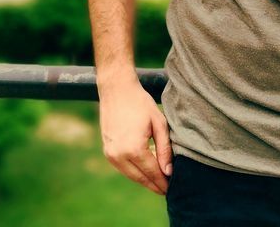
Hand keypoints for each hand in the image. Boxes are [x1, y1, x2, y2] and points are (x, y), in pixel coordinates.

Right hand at [98, 76, 172, 195]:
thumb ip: (164, 149)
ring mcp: (110, 155)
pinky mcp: (107, 152)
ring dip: (145, 180)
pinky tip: (146, 170)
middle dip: (155, 185)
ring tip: (159, 182)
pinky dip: (135, 171)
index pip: (152, 173)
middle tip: (168, 190)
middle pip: (141, 178)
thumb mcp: (159, 123)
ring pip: (131, 175)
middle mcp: (119, 155)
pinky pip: (123, 168)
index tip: (173, 188)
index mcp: (134, 149)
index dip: (163, 182)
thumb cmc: (140, 103)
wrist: (116, 90)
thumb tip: (168, 172)